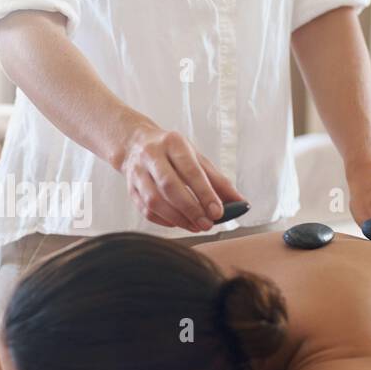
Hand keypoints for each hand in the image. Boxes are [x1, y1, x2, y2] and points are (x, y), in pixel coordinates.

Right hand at [119, 126, 245, 232]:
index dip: (205, 193)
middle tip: (206, 224)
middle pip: (170, 186)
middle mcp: (152, 155)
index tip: (217, 212)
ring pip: (154, 200)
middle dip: (191, 208)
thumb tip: (240, 203)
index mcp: (173, 143)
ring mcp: (137, 172)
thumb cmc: (171, 152)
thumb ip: (218, 181)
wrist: (135, 144)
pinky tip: (179, 223)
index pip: (190, 170)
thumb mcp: (197, 158)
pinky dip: (164, 220)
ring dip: (177, 218)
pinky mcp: (130, 188)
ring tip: (195, 226)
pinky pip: (146, 210)